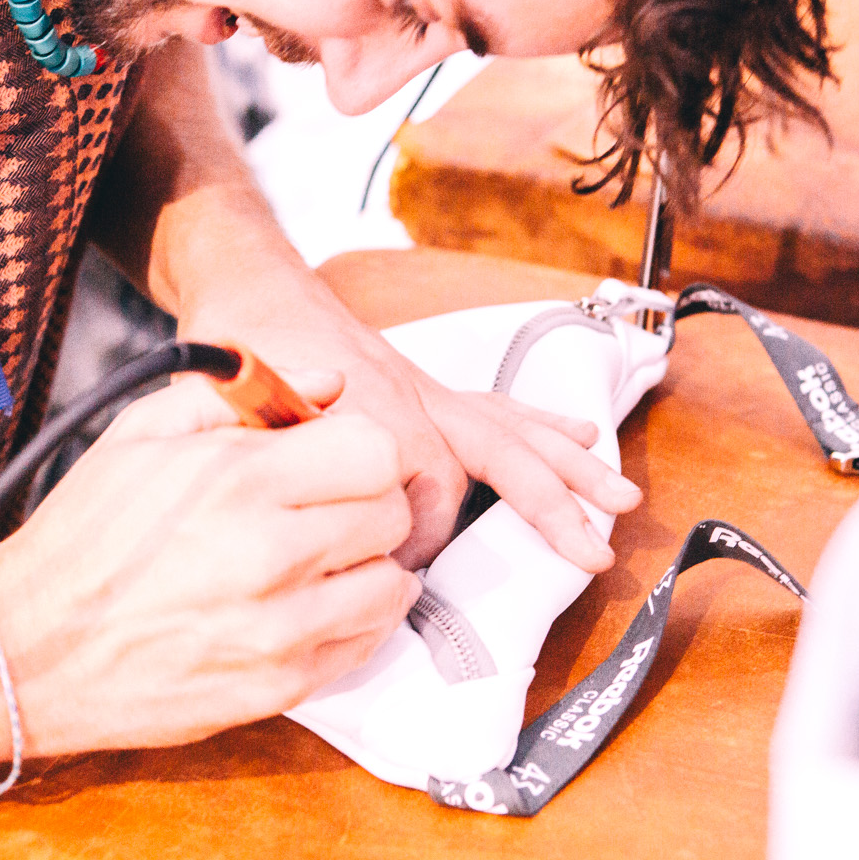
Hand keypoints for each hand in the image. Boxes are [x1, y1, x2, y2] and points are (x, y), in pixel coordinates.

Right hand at [0, 371, 418, 755]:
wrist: (25, 647)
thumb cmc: (84, 537)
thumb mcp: (143, 432)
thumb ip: (242, 393)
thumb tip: (329, 383)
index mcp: (238, 480)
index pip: (376, 452)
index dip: (357, 450)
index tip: (332, 461)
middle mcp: (269, 555)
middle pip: (391, 515)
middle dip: (364, 503)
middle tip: (323, 510)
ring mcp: (278, 630)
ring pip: (392, 585)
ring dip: (366, 567)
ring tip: (318, 562)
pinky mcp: (278, 687)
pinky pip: (363, 646)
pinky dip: (350, 623)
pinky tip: (305, 606)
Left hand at [183, 287, 640, 572]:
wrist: (248, 281)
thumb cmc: (237, 348)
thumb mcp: (238, 414)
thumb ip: (285, 465)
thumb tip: (326, 519)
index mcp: (374, 410)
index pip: (425, 501)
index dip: (416, 547)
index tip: (397, 578)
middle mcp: (414, 397)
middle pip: (498, 454)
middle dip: (551, 506)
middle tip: (593, 554)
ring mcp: (425, 388)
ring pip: (511, 429)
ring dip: (570, 465)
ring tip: (621, 498)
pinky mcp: (425, 383)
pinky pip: (497, 406)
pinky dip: (544, 424)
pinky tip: (582, 435)